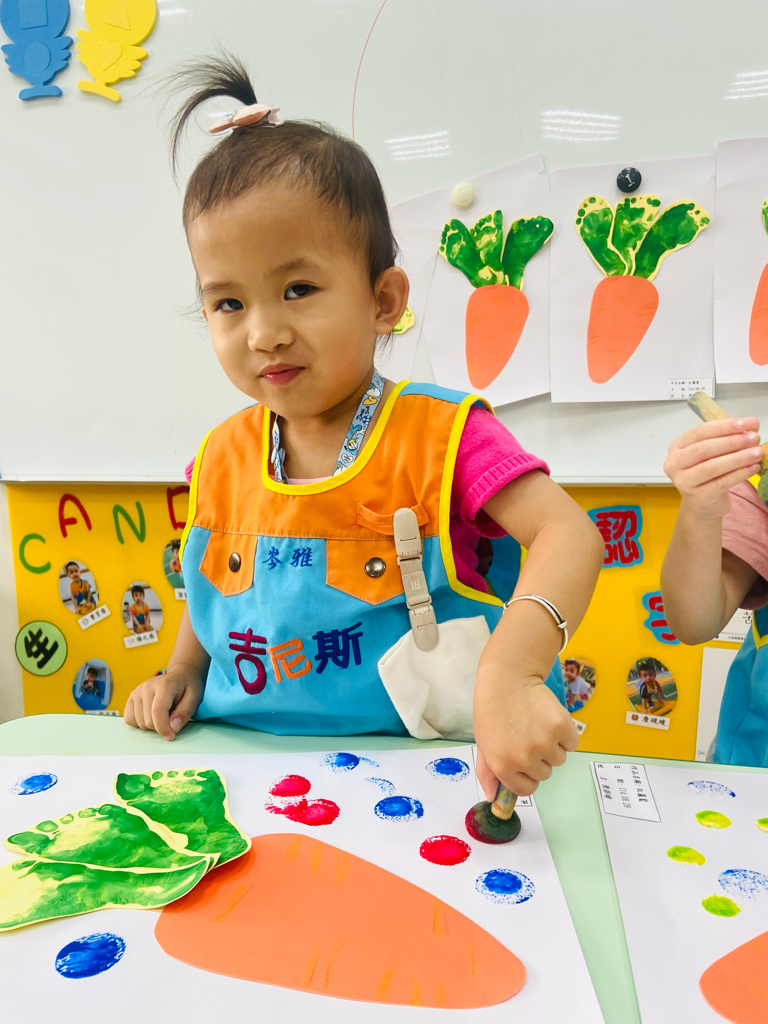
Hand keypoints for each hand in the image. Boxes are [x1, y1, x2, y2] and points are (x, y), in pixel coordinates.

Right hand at [124, 666, 203, 740]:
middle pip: (148, 720)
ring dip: (151, 726)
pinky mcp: (131, 697)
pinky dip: (139, 723)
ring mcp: (137, 691)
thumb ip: (184, 713)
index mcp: (164, 684)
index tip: (171, 736)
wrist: (180, 675)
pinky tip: (151, 716)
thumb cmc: (188, 687)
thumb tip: (173, 728)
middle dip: (160, 727)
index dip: (163, 728)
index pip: (158, 711)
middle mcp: (147, 686)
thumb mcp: (194, 698)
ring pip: (139, 722)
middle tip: (171, 720)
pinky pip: (129, 719)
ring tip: (163, 715)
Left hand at [473, 672, 578, 798]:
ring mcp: (545, 743)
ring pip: (559, 758)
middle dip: (539, 758)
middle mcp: (525, 759)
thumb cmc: (492, 711)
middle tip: (527, 734)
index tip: (524, 759)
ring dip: (553, 745)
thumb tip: (494, 798)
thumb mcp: (483, 744)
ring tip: (536, 724)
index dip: (527, 775)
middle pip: (545, 773)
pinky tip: (549, 718)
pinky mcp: (562, 727)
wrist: (507, 679)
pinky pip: (572, 743)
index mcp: (503, 766)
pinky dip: (565, 734)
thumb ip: (488, 774)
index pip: (527, 790)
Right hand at [663, 418, 762, 521]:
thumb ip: (726, 439)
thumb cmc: (707, 475)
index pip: (700, 432)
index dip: (723, 427)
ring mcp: (684, 481)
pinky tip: (753, 467)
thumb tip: (750, 426)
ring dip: (738, 458)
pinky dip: (739, 474)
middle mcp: (675, 463)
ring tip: (757, 452)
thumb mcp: (711, 454)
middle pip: (704, 449)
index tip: (745, 423)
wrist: (702, 505)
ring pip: (712, 467)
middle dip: (732, 441)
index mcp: (677, 447)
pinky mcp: (698, 497)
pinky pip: (721, 482)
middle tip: (753, 438)